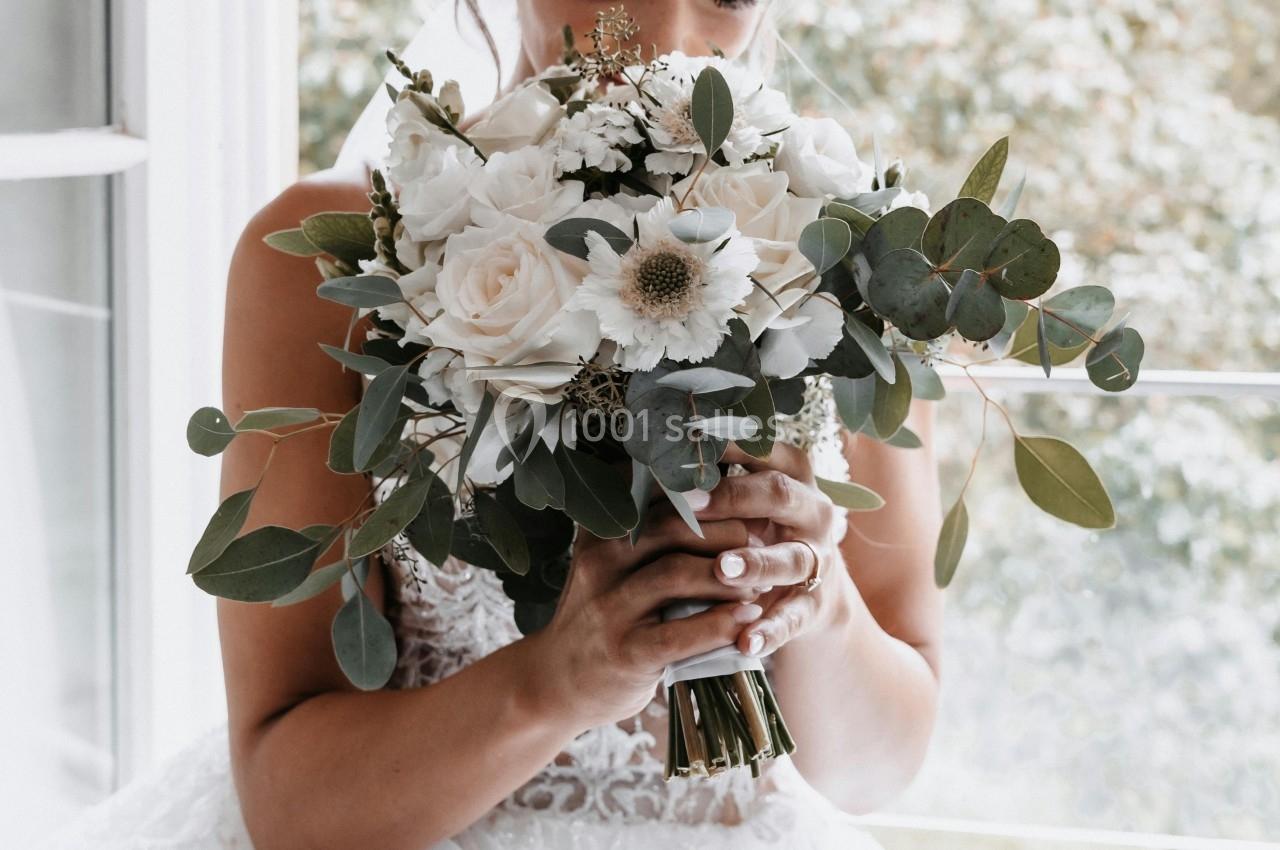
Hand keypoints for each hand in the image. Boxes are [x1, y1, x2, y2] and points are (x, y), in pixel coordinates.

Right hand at [525, 509, 765, 730]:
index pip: (658, 493)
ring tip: (760, 582)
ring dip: (730, 576)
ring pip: (677, 574)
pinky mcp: (626, 651)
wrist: (557, 681)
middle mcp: (600, 561)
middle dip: (727, 531)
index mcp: (601, 530)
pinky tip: (749, 620)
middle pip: (673, 527)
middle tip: (762, 543)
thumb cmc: (604, 613)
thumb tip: (722, 495)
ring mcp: (609, 607)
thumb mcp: (612, 564)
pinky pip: (682, 632)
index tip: (746, 499)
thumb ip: (650, 532)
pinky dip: (722, 623)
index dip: (709, 493)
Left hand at [689, 443, 851, 658]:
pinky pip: (794, 617)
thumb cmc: (754, 532)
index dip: (726, 446)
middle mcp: (811, 512)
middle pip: (778, 495)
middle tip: (690, 503)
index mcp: (791, 475)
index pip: (764, 450)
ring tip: (723, 570)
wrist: (803, 595)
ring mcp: (816, 559)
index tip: (684, 441)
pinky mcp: (813, 605)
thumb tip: (645, 454)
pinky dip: (770, 630)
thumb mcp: (742, 502)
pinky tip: (745, 641)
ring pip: (791, 558)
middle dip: (734, 498)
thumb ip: (709, 479)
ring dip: (756, 563)